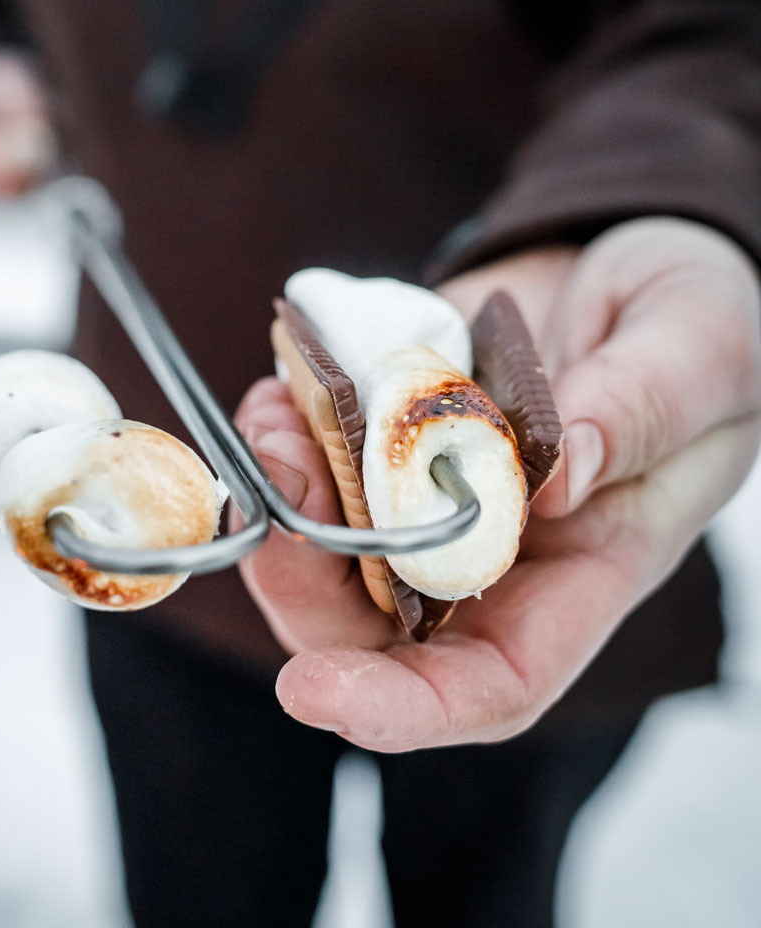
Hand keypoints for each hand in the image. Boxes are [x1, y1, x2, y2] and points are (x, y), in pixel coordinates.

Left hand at [235, 218, 760, 750]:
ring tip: (268, 427)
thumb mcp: (701, 352)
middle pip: (373, 624)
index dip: (405, 705)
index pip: (491, 678)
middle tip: (271, 500)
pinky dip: (285, 434)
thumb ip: (643, 410)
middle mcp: (487, 550)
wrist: (620, 264)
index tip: (313, 693)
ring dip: (282, 499)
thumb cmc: (692, 325)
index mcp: (582, 567)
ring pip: (327, 544)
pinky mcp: (386, 431)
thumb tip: (555, 476)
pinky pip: (317, 457)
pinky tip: (277, 393)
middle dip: (302, 581)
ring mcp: (426, 491)